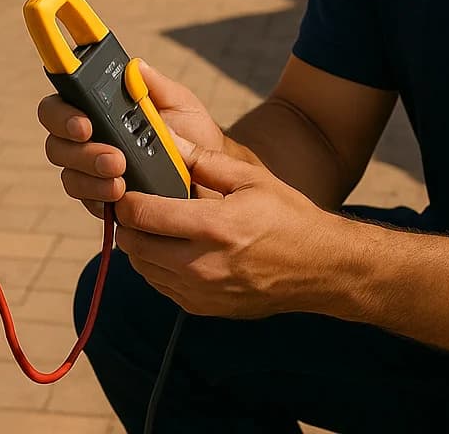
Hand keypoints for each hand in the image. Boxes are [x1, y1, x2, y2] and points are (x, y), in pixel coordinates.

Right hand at [38, 60, 225, 218]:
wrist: (213, 178)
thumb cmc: (194, 136)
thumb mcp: (180, 104)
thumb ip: (154, 85)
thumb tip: (134, 66)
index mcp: (101, 110)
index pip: (62, 105)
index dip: (62, 114)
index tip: (85, 123)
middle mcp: (89, 140)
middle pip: (57, 144)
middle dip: (81, 152)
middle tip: (114, 158)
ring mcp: (92, 172)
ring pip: (70, 176)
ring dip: (92, 178)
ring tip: (121, 180)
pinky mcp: (102, 200)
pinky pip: (87, 201)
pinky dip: (100, 198)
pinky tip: (120, 196)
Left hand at [113, 135, 344, 318]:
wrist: (321, 267)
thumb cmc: (289, 218)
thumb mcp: (251, 179)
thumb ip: (204, 160)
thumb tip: (169, 141)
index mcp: (214, 227)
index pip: (144, 215)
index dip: (127, 199)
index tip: (127, 188)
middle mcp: (203, 265)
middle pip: (134, 246)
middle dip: (128, 223)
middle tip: (136, 206)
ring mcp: (202, 292)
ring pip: (143, 269)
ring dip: (140, 247)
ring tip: (155, 227)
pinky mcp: (204, 308)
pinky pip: (162, 287)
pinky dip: (158, 268)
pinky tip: (174, 250)